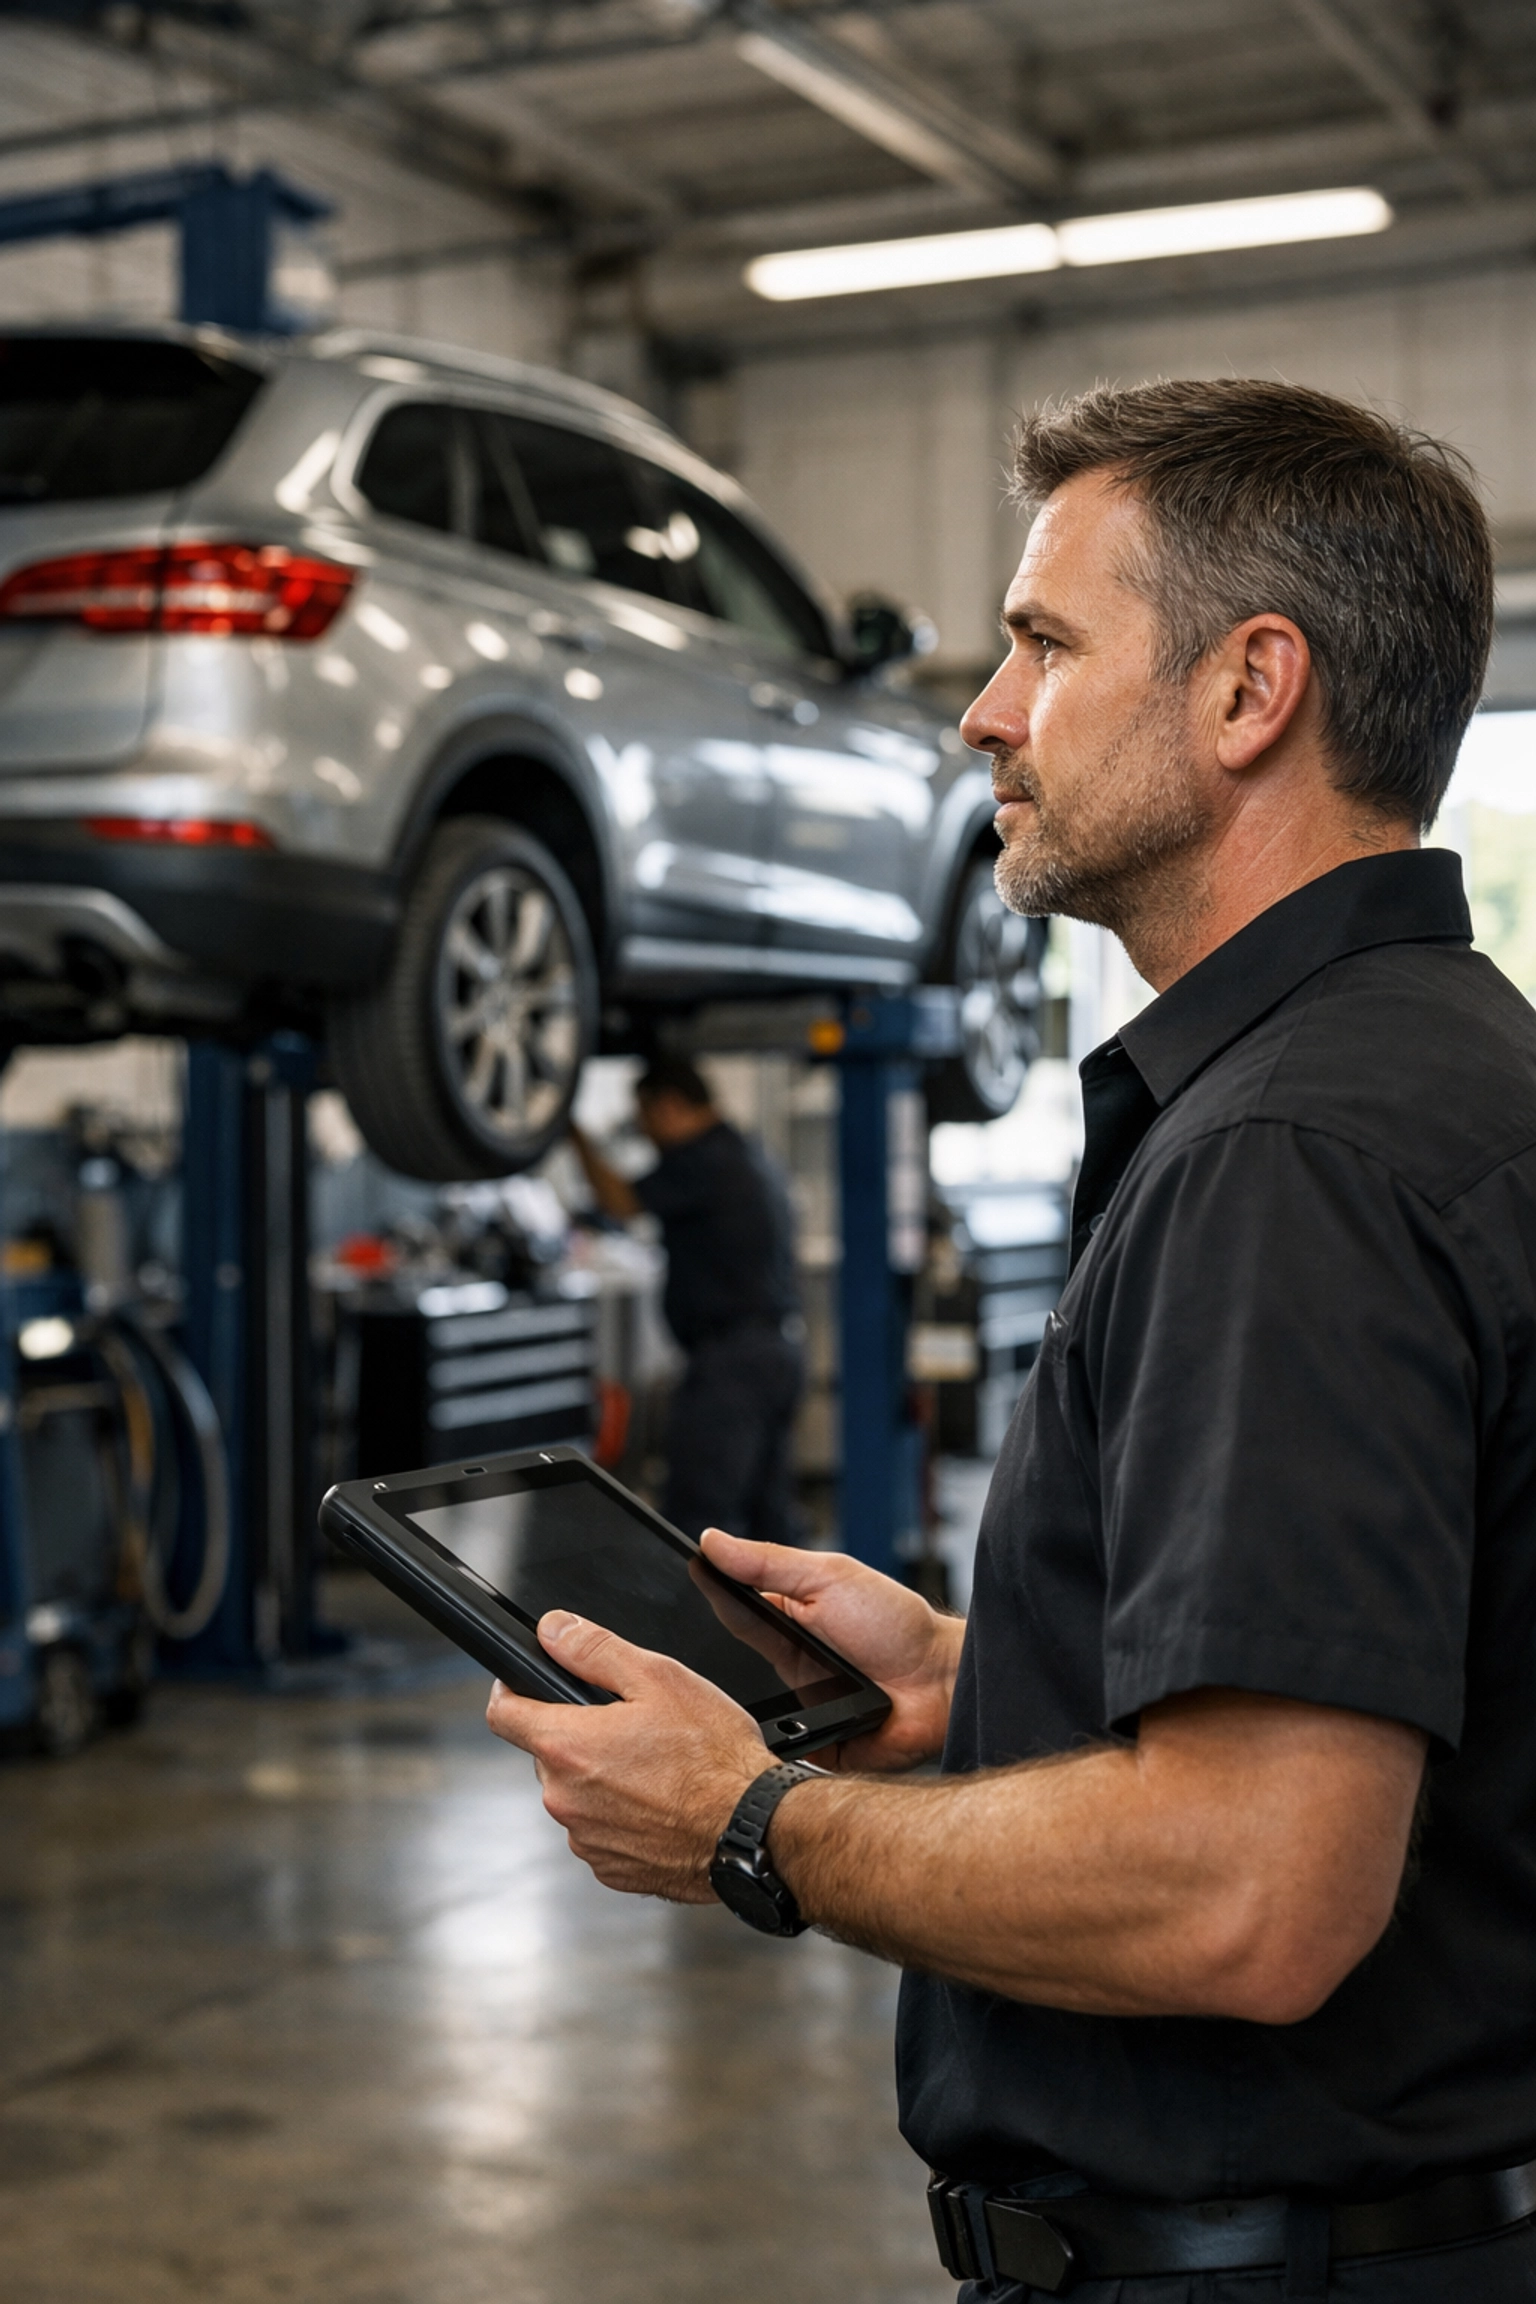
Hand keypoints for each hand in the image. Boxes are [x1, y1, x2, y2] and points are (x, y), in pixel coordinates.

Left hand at [485, 1611, 767, 1899]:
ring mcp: (585, 1839)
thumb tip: (553, 1630)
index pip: (502, 1713)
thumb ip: (593, 1650)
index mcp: (567, 1747)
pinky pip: (600, 1830)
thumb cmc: (714, 1758)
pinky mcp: (610, 1868)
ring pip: (577, 1793)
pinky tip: (662, 1802)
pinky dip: (622, 1815)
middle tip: (631, 1726)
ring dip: (602, 1778)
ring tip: (656, 1768)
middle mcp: (565, 1799)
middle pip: (547, 1753)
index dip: (511, 1690)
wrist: (753, 1829)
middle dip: (578, 1735)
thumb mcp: (658, 1678)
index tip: (525, 1685)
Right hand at [698, 1528, 962, 1771]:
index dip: (701, 1601)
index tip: (670, 1586)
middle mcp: (786, 1668)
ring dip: (731, 1706)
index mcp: (786, 1625)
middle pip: (726, 1666)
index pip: (730, 1612)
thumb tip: (713, 1540)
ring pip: (742, 1713)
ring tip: (713, 1696)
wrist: (944, 1686)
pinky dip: (762, 1743)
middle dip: (704, 1665)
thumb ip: (769, 1564)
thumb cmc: (897, 1625)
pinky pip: (772, 1751)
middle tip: (678, 1654)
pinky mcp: (810, 1748)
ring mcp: (796, 1710)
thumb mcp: (828, 1578)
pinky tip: (750, 1735)